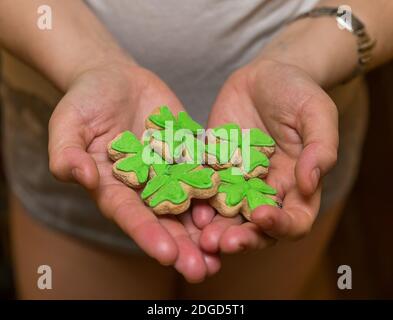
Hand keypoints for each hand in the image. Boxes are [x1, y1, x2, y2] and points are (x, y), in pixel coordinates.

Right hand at [48, 62, 219, 281]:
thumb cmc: (85, 102)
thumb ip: (67, 153)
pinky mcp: (190, 152)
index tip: (167, 254)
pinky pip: (208, 170)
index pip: (131, 216)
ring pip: (192, 203)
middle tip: (203, 270)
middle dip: (184, 246)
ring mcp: (171, 171)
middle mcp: (146, 186)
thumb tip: (79, 176)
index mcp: (115, 188)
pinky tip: (242, 202)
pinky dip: (224, 186)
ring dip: (209, 227)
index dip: (148, 234)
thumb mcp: (68, 124)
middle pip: (166, 220)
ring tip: (229, 247)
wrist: (115, 79)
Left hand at [197, 59, 337, 252]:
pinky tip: (185, 205)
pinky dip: (196, 201)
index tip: (261, 217)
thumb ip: (320, 148)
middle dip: (240, 238)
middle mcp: (266, 191)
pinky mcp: (214, 168)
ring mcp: (238, 182)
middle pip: (256, 228)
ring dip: (215, 229)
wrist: (265, 75)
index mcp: (297, 185)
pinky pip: (204, 190)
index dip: (280, 225)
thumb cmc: (297, 92)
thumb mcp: (316, 113)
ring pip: (227, 216)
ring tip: (200, 236)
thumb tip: (310, 183)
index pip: (294, 220)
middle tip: (220, 242)